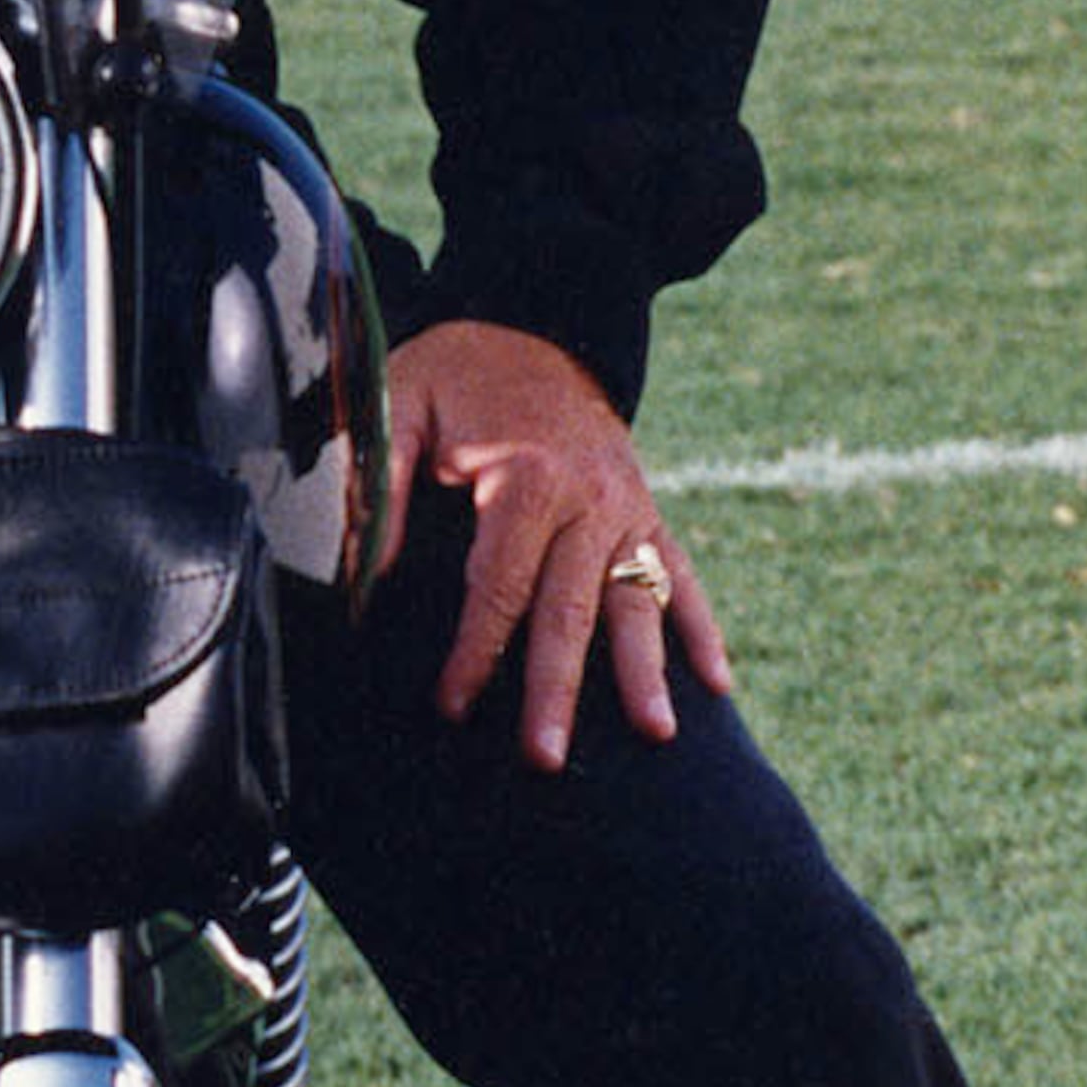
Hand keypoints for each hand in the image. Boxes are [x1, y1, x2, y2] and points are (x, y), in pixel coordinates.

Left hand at [380, 316, 730, 771]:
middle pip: (573, 609)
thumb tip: (368, 569)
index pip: (501, 585)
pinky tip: (718, 685)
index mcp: (529, 475)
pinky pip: (681, 575)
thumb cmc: (455, 376)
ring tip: (657, 736)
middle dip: (558, 689)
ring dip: (647, 672)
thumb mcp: (403, 404)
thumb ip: (383, 482)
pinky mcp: (649, 513)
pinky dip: (702, 628)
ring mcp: (629, 508)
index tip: (452, 706)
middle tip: (545, 759)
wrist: (537, 326)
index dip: (475, 650)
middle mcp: (591, 497)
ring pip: (639, 601)